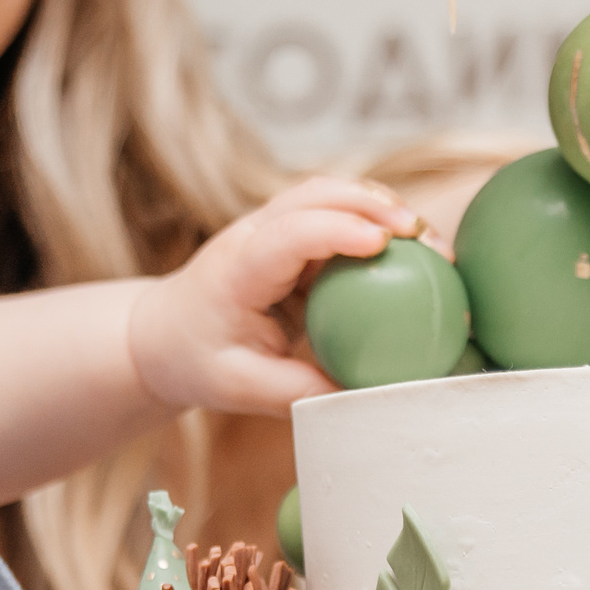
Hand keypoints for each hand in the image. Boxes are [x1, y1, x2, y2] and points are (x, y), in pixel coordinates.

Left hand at [129, 177, 422, 416]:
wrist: (160, 336)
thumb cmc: (195, 360)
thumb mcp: (240, 389)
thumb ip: (300, 393)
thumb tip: (367, 395)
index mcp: (238, 270)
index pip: (290, 233)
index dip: (338, 230)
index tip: (383, 243)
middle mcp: (253, 235)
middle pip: (316, 194)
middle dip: (374, 205)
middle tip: (424, 238)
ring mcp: (270, 228)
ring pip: (329, 194)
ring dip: (380, 206)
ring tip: (429, 240)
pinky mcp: (288, 235)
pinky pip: (334, 214)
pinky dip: (373, 219)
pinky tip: (410, 246)